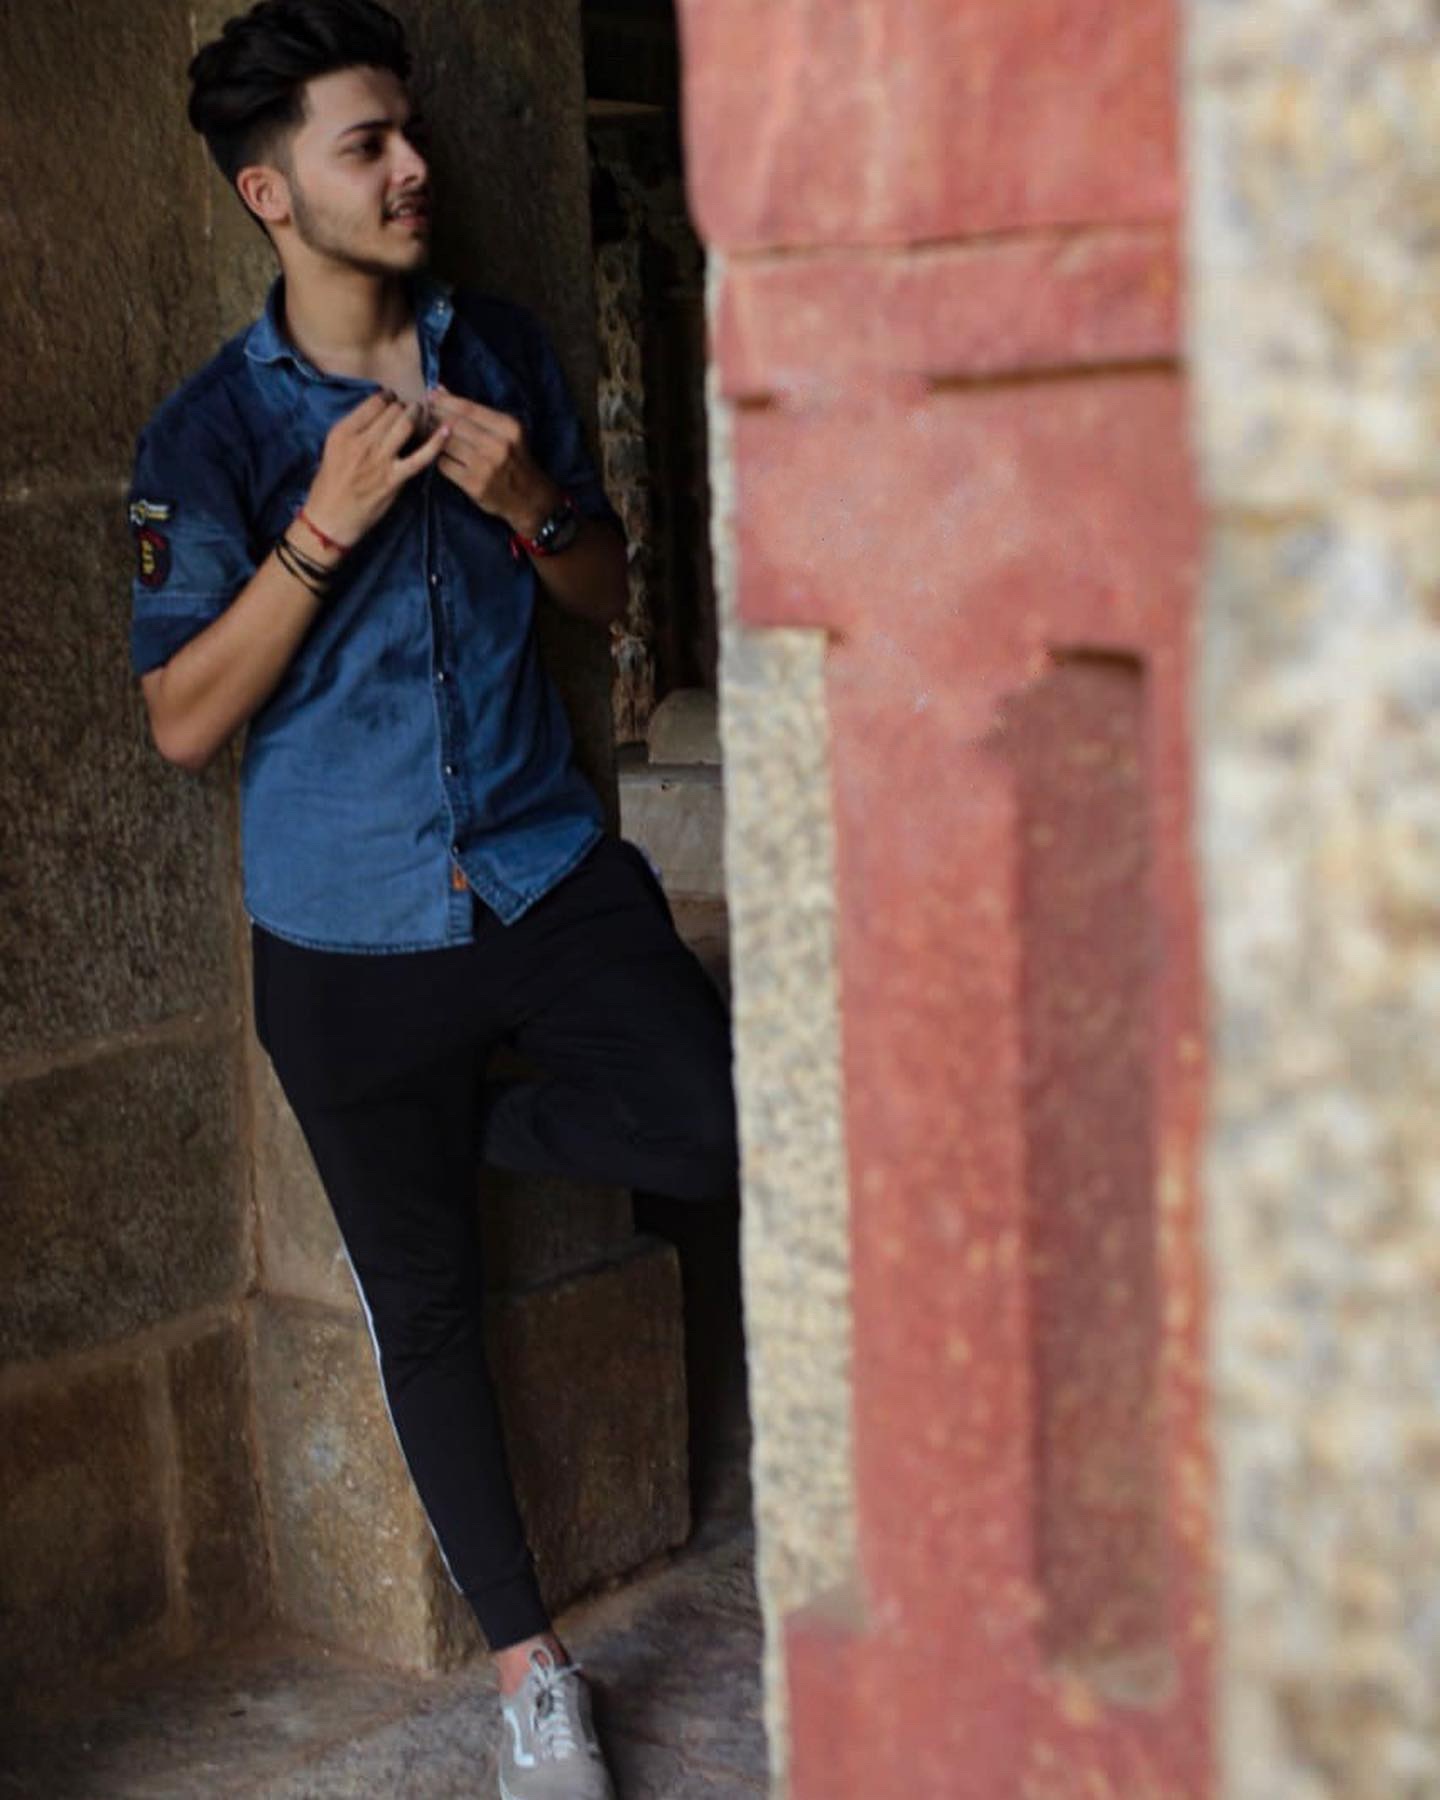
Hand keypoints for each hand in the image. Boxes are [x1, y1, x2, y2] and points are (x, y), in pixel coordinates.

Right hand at [303, 390, 449, 549]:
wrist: (331, 517)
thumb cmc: (330, 483)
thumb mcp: (333, 447)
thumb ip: (354, 430)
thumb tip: (379, 415)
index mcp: (343, 431)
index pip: (373, 403)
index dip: (387, 397)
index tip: (392, 400)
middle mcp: (361, 442)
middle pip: (392, 411)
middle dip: (404, 406)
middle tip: (410, 407)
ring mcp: (379, 460)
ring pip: (406, 425)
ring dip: (417, 415)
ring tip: (421, 413)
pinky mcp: (394, 479)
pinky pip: (420, 457)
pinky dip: (436, 443)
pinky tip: (447, 431)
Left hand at [428, 384, 558, 532]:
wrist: (529, 498)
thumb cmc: (514, 459)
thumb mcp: (506, 432)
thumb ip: (476, 412)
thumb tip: (440, 389)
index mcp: (508, 427)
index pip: (468, 408)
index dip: (445, 400)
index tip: (430, 396)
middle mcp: (498, 445)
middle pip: (454, 424)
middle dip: (435, 417)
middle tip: (424, 414)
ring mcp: (485, 466)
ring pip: (446, 444)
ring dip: (432, 437)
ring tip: (426, 432)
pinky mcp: (474, 484)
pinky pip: (444, 465)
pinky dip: (438, 458)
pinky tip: (437, 455)